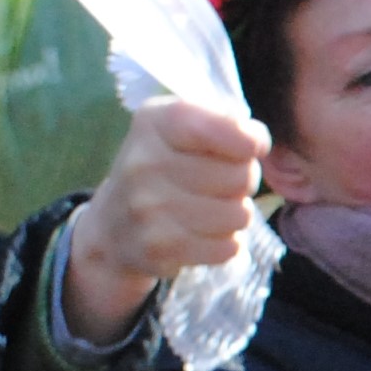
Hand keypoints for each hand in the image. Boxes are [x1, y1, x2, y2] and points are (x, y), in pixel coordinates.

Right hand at [65, 97, 271, 346]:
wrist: (113, 225)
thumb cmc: (165, 168)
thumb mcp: (183, 129)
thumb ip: (226, 124)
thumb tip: (257, 141)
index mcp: (155, 122)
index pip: (227, 130)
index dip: (251, 142)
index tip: (249, 147)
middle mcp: (144, 162)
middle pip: (242, 176)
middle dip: (242, 181)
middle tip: (218, 184)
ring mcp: (147, 208)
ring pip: (239, 215)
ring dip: (234, 215)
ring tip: (208, 208)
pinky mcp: (158, 248)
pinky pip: (228, 248)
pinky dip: (225, 244)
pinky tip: (200, 233)